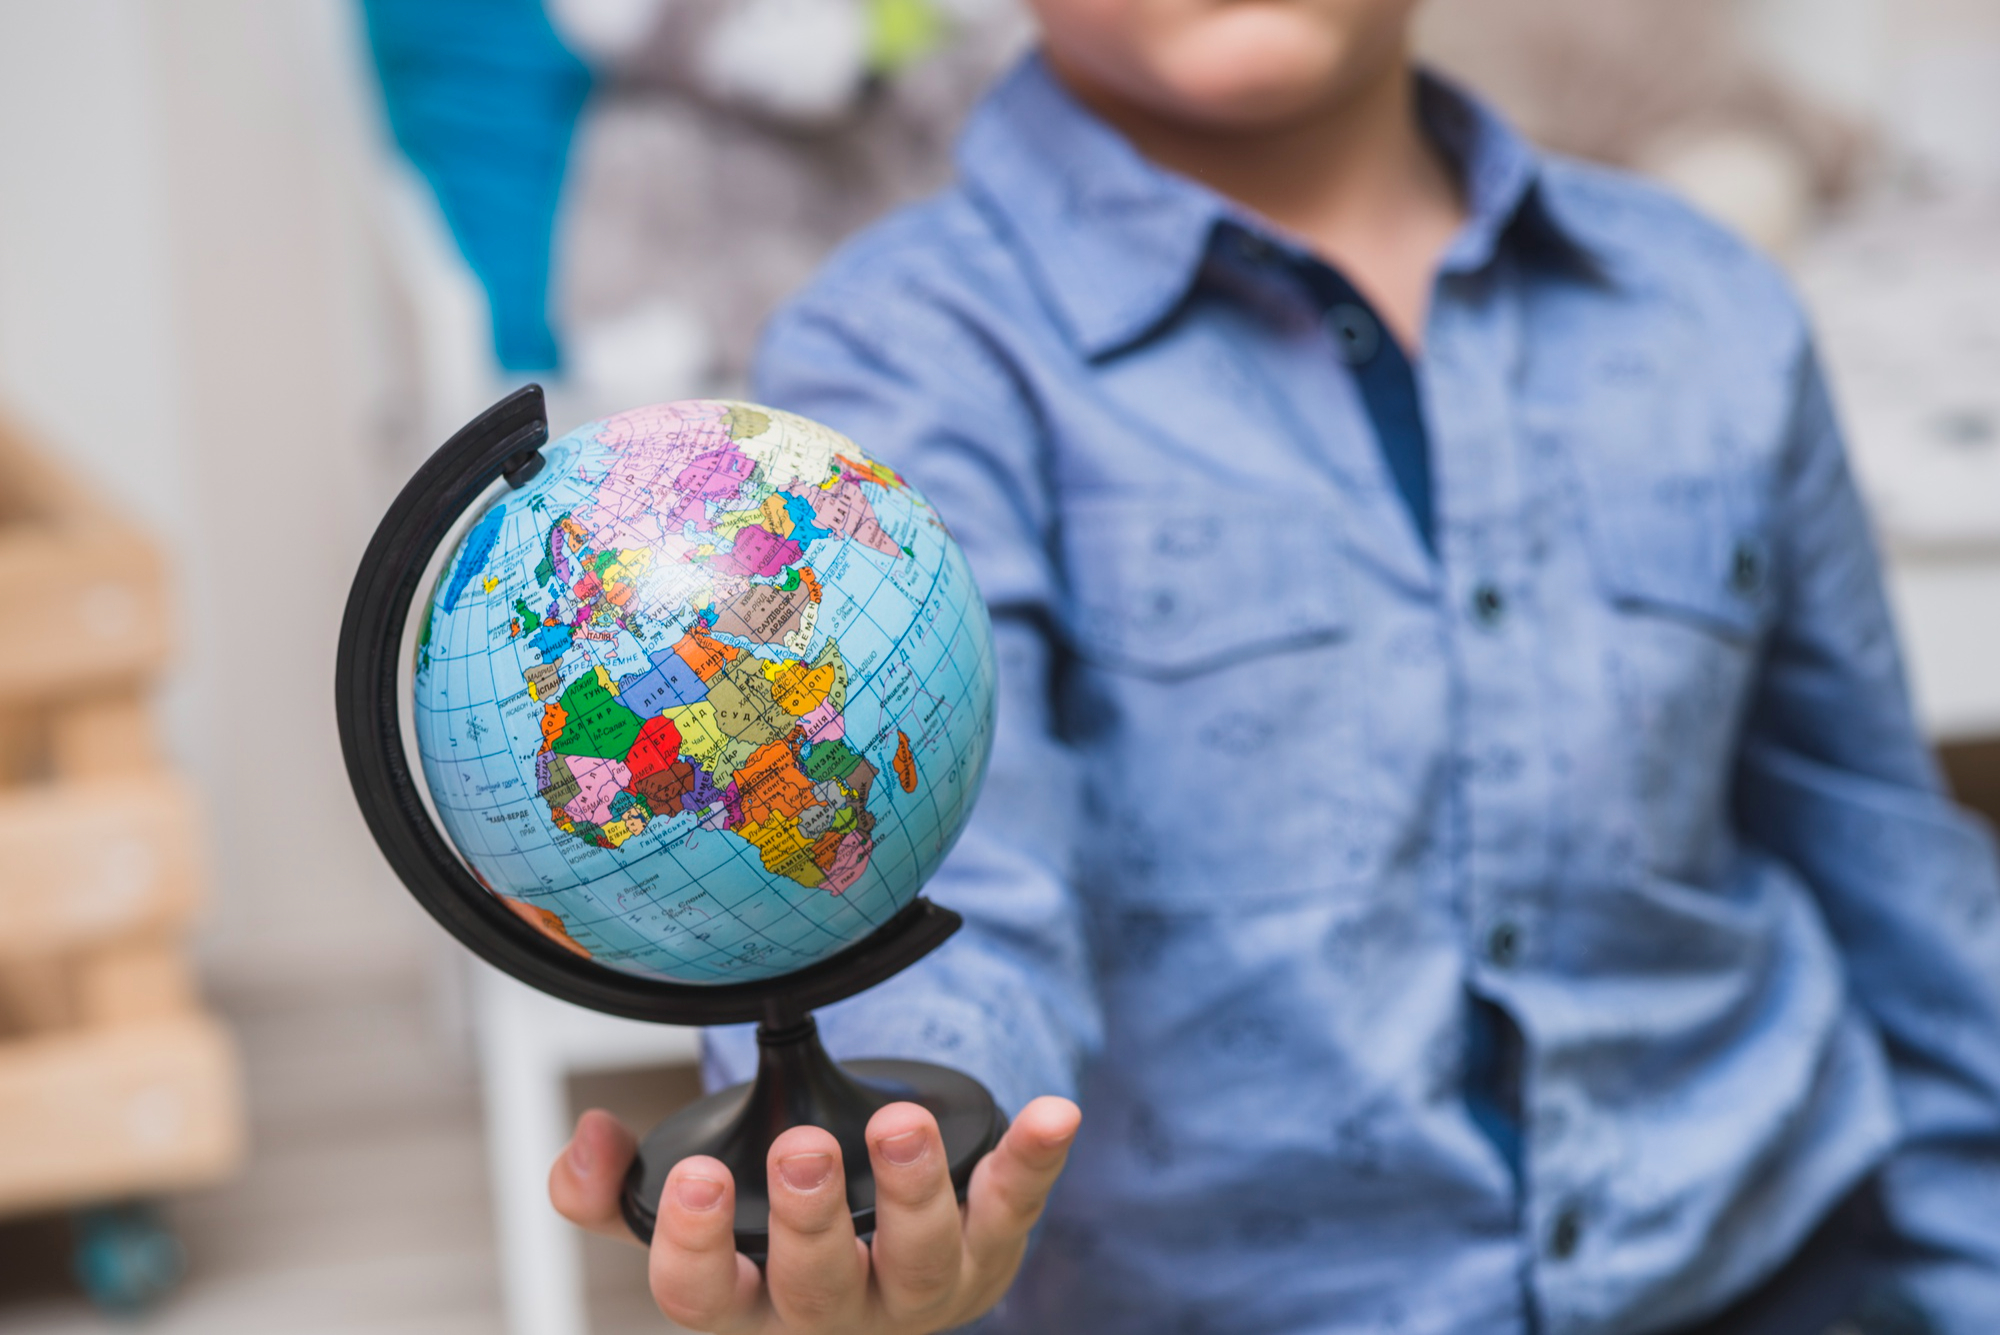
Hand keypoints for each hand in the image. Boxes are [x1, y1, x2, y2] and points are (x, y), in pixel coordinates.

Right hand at [550, 1096, 1080, 1333]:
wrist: (877, 1260)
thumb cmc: (770, 1238)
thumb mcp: (691, 1220)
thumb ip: (617, 1188)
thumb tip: (585, 1142)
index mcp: (752, 1307)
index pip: (706, 1300)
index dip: (693, 1246)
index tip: (692, 1179)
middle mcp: (836, 1315)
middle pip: (819, 1287)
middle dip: (811, 1219)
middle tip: (801, 1149)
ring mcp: (920, 1291)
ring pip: (922, 1261)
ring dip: (915, 1191)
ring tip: (901, 1124)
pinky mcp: (989, 1252)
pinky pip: (1013, 1208)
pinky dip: (1033, 1162)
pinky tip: (1054, 1113)